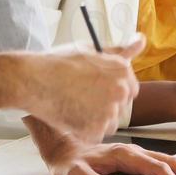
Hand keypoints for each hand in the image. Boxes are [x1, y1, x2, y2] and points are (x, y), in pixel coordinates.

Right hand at [22, 40, 143, 143]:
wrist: (34, 79)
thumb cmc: (59, 62)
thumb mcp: (92, 50)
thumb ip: (120, 50)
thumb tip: (141, 39)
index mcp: (122, 70)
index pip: (131, 89)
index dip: (113, 91)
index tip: (98, 90)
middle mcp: (120, 90)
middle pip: (121, 107)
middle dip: (106, 106)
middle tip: (82, 98)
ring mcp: (108, 111)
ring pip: (110, 123)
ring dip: (96, 120)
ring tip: (74, 106)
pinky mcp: (95, 130)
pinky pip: (96, 135)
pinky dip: (84, 130)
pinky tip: (70, 116)